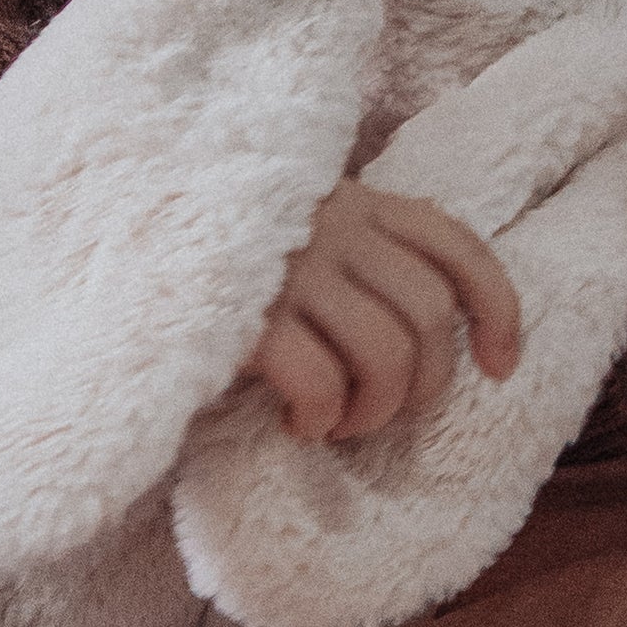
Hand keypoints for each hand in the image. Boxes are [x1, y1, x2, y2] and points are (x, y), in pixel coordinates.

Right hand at [242, 183, 522, 445]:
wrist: (127, 242)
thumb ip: (359, 253)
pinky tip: (298, 423)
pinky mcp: (248, 316)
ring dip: (377, 411)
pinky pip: (320, 383)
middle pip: (430, 314)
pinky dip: (322, 417)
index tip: (500, 367)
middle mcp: (333, 226)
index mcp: (356, 201)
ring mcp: (292, 268)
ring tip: (341, 424)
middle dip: (428, 383)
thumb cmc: (223, 252)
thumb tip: (437, 333)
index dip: (497, 310)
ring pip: (388, 354)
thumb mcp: (301, 228)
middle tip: (387, 413)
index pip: (456, 246)